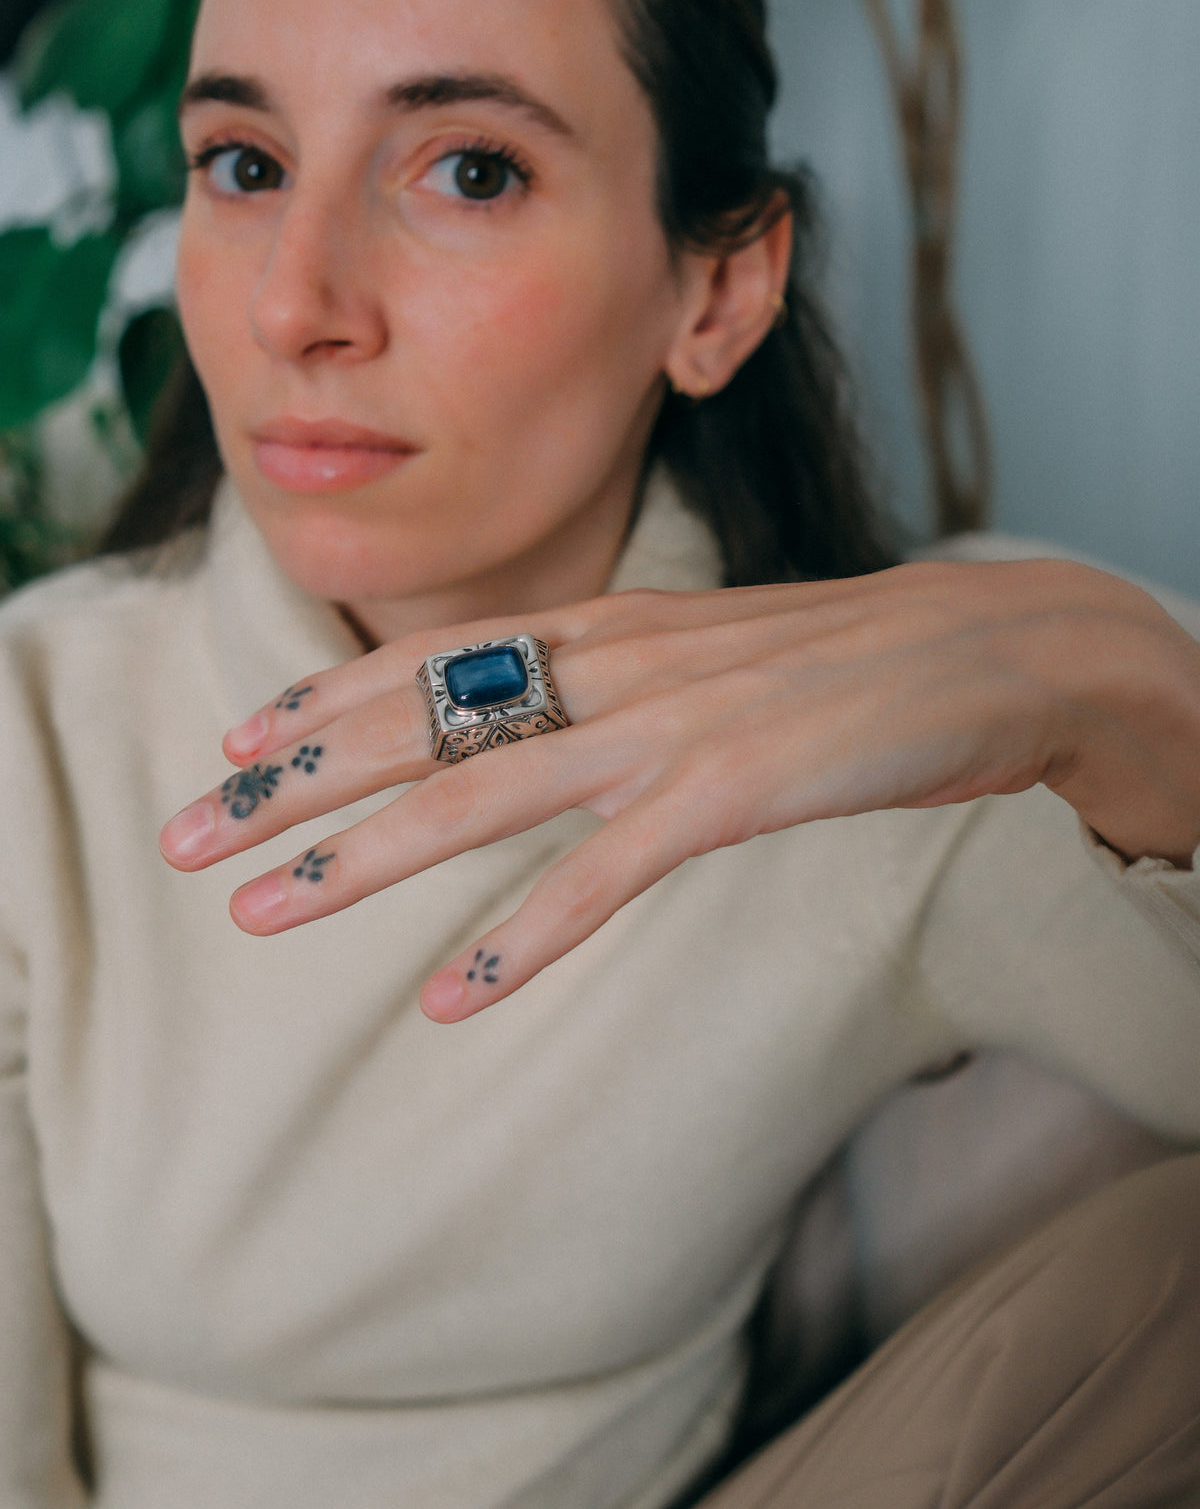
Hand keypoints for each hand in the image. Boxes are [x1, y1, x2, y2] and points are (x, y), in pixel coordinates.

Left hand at [160, 558, 1199, 1020]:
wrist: (989, 646)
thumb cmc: (848, 658)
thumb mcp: (708, 650)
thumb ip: (620, 675)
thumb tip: (548, 716)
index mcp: (608, 623)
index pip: (430, 654)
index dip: (322, 695)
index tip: (237, 740)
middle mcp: (614, 663)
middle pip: (416, 722)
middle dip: (291, 782)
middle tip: (186, 837)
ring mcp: (668, 726)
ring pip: (478, 792)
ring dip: (362, 858)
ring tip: (264, 912)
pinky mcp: (730, 792)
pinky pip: (603, 876)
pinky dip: (524, 939)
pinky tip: (453, 1000)